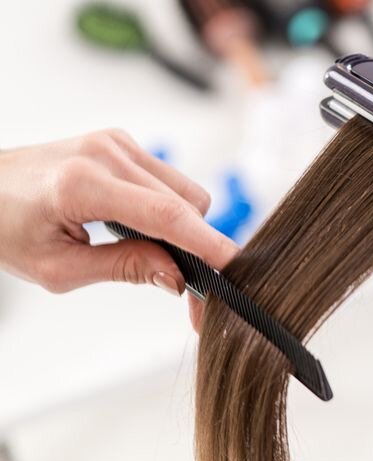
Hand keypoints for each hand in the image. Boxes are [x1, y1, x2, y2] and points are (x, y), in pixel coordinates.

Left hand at [0, 129, 238, 296]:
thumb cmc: (7, 227)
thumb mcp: (58, 268)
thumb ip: (124, 268)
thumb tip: (176, 277)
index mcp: (83, 184)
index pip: (165, 215)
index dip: (206, 243)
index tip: (233, 265)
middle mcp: (106, 154)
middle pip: (185, 205)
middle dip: (196, 248)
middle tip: (189, 289)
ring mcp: (116, 143)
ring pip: (185, 192)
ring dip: (182, 226)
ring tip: (155, 254)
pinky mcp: (121, 142)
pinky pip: (169, 180)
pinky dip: (168, 208)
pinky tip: (142, 226)